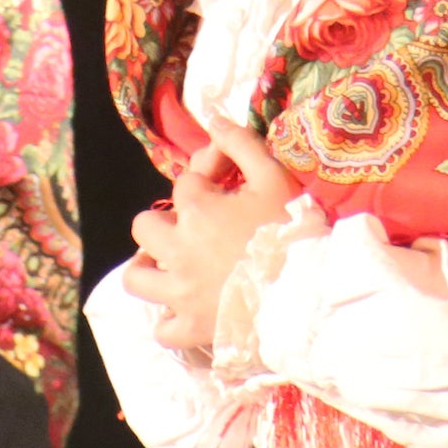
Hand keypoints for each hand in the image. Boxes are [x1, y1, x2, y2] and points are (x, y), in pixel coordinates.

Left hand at [121, 118, 303, 349]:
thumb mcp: (274, 177)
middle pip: (144, 226)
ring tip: (170, 266)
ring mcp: (180, 292)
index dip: (206, 179)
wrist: (310, 291)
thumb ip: (241, 144)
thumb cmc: (294, 231)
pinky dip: (170, 320)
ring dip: (150, 268)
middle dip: (163, 223)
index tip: (227, 187)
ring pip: (136, 278)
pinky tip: (186, 308)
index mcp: (197, 210)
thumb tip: (214, 118)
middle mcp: (177, 250)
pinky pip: (162, 329)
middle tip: (189, 229)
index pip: (186, 182)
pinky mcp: (191, 328)